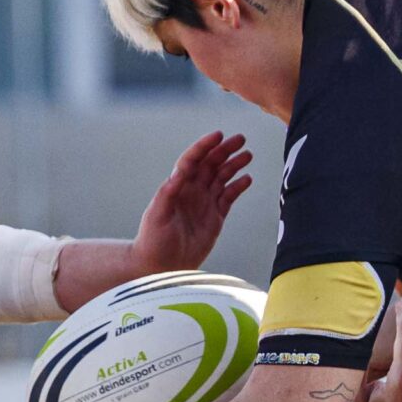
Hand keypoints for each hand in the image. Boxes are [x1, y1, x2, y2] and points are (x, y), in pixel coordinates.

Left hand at [129, 131, 253, 274]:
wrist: (161, 265)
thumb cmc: (154, 240)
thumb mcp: (157, 214)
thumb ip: (168, 192)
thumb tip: (180, 171)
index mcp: (177, 186)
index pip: (192, 160)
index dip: (204, 146)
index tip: (218, 135)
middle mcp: (192, 191)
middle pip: (211, 164)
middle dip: (225, 150)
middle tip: (240, 139)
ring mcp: (205, 203)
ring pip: (222, 178)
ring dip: (234, 165)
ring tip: (247, 155)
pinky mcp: (215, 218)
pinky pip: (229, 197)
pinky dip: (238, 187)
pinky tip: (247, 179)